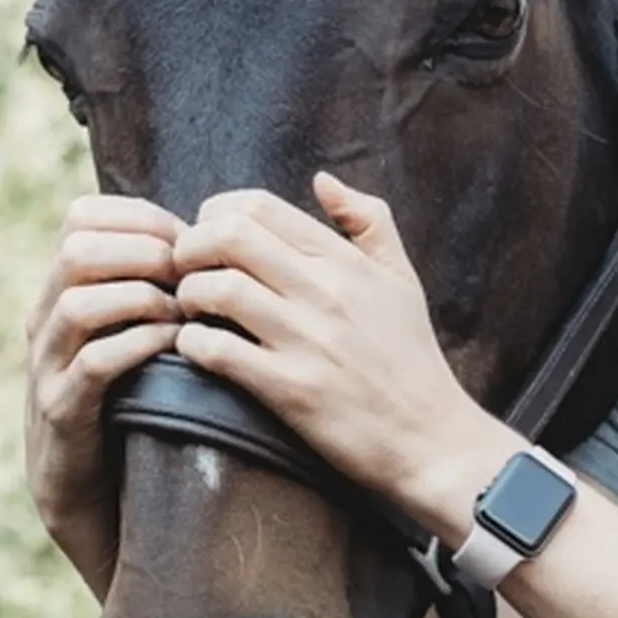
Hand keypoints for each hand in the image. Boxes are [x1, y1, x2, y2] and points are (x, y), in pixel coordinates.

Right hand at [24, 195, 183, 596]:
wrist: (104, 490)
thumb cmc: (141, 393)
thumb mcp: (145, 324)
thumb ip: (161, 278)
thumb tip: (214, 231)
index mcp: (66, 288)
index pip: (81, 216)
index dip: (140, 216)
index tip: (188, 235)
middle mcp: (47, 320)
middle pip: (74, 249)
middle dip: (142, 250)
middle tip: (190, 270)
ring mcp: (49, 367)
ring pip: (77, 304)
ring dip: (142, 298)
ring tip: (185, 309)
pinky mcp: (63, 414)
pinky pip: (93, 365)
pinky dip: (138, 346)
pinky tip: (176, 346)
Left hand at [171, 175, 499, 510]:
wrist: (431, 437)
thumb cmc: (411, 357)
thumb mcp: (402, 278)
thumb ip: (369, 222)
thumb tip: (323, 179)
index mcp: (346, 261)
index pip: (259, 207)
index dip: (215, 214)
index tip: (209, 239)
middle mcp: (327, 292)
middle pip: (229, 237)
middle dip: (190, 247)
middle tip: (186, 271)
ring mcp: (308, 340)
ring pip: (217, 289)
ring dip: (187, 296)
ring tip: (193, 312)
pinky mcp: (291, 389)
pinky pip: (218, 351)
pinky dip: (192, 345)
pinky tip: (198, 349)